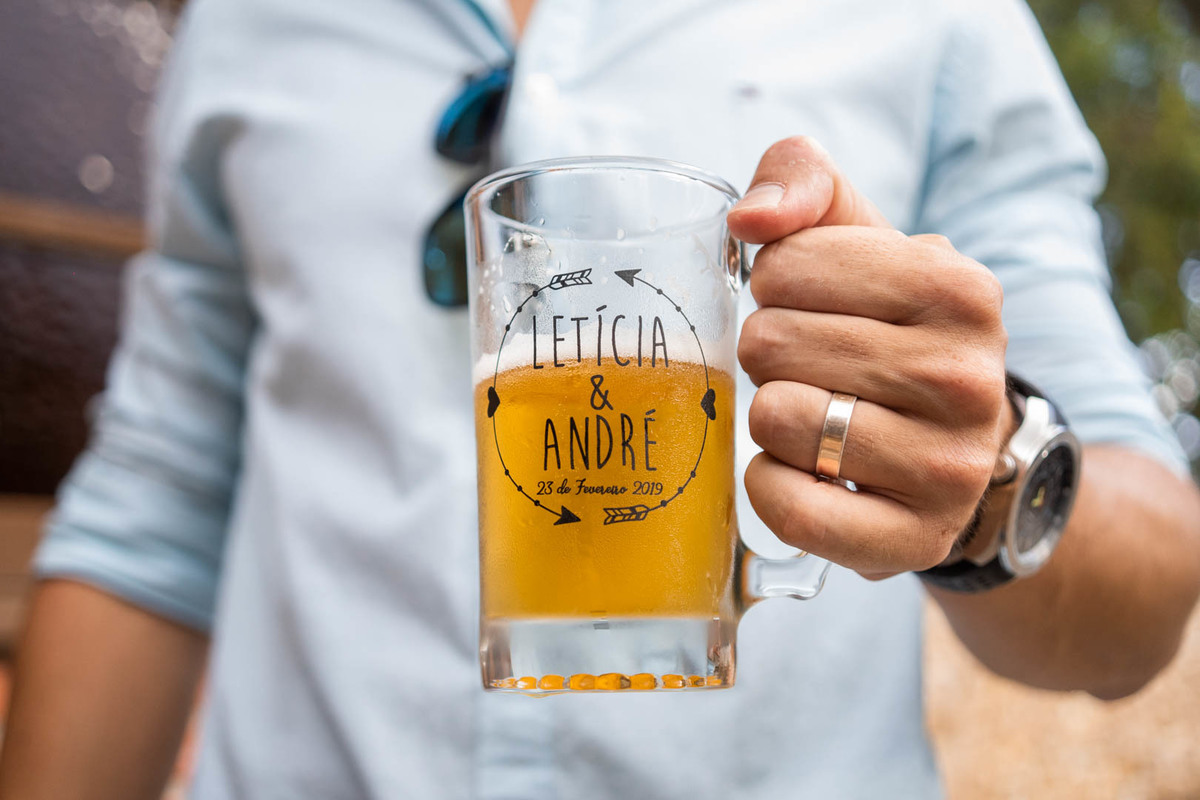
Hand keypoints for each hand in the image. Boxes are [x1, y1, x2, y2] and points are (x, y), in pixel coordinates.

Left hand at [729, 137, 1012, 579]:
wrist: (957, 441)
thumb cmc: (886, 324)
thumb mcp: (858, 234)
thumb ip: (800, 180)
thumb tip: (749, 218)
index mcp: (958, 287)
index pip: (784, 267)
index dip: (775, 286)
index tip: (813, 305)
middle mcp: (967, 378)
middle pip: (769, 345)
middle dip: (770, 353)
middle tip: (813, 367)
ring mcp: (949, 468)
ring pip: (775, 420)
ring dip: (771, 415)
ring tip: (818, 414)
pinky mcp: (914, 540)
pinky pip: (789, 508)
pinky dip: (770, 486)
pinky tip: (803, 470)